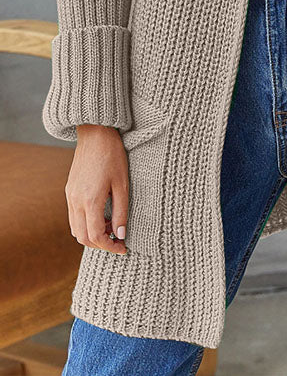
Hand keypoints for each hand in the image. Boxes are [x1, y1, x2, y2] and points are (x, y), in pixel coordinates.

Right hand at [66, 124, 128, 253]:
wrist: (95, 133)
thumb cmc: (112, 155)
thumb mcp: (122, 184)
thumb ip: (121, 211)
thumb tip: (121, 235)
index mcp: (90, 200)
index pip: (95, 236)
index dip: (110, 247)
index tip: (124, 247)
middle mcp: (75, 201)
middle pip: (82, 237)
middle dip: (100, 244)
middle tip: (118, 239)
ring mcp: (70, 196)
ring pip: (75, 229)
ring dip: (91, 234)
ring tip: (111, 225)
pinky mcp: (69, 190)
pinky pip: (73, 216)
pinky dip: (85, 223)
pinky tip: (101, 214)